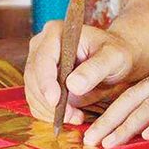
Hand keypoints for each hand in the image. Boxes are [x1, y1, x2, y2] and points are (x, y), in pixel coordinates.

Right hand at [25, 21, 140, 125]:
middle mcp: (41, 45)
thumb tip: (73, 86)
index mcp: (56, 32)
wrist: (114, 61)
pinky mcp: (39, 81)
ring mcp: (38, 63)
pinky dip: (49, 114)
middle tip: (73, 116)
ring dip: (49, 111)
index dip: (46, 82)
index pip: (43, 59)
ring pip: (32, 92)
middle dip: (49, 101)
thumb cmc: (115, 54)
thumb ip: (95, 69)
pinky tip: (71, 115)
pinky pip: (36, 102)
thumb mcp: (113, 58)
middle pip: (33, 78)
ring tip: (76, 116)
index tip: (55, 101)